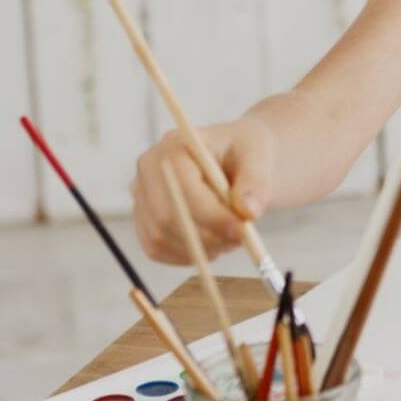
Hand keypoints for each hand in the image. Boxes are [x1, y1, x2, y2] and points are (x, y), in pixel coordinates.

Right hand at [130, 118, 273, 263]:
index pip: (183, 187)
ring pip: (160, 237)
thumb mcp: (258, 156)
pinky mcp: (144, 218)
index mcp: (174, 145)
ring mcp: (142, 194)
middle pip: (166, 217)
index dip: (211, 215)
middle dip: (206, 237)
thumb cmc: (244, 153)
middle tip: (238, 241)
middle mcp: (149, 168)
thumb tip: (248, 211)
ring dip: (199, 249)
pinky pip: (156, 249)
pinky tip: (212, 246)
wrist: (235, 160)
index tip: (241, 231)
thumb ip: (255, 181)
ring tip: (229, 239)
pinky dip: (186, 256)